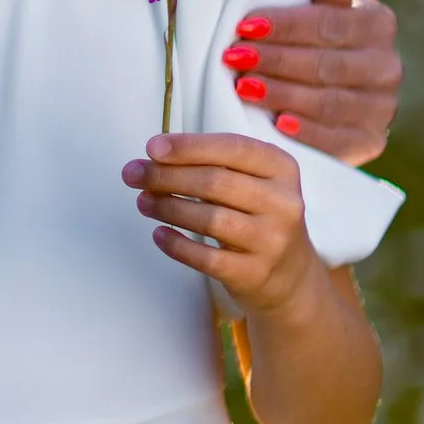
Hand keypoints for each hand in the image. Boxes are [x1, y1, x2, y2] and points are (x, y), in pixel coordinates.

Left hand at [125, 130, 316, 316]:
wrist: (290, 277)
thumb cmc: (258, 218)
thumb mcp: (252, 182)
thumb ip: (213, 164)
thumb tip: (155, 157)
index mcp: (281, 168)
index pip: (232, 148)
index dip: (189, 146)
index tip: (152, 147)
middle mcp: (283, 203)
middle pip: (215, 182)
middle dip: (166, 176)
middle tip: (133, 174)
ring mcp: (273, 240)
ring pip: (210, 218)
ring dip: (167, 208)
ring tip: (143, 202)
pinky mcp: (255, 273)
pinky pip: (207, 258)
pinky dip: (177, 244)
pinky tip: (159, 234)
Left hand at [222, 0, 399, 161]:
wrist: (326, 83)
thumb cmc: (308, 34)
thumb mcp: (312, 4)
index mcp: (378, 23)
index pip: (331, 23)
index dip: (287, 25)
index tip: (246, 26)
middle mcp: (387, 65)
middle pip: (329, 64)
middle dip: (277, 60)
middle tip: (235, 58)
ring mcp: (383, 106)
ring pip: (331, 102)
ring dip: (284, 94)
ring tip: (244, 87)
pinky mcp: (372, 140)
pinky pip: (340, 140)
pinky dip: (309, 132)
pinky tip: (278, 123)